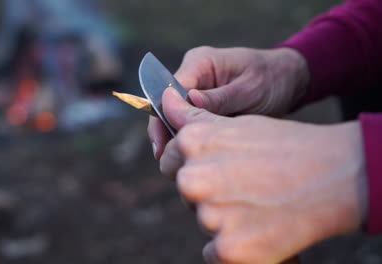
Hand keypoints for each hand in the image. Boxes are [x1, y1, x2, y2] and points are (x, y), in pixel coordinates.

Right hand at [148, 47, 309, 158]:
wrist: (288, 80)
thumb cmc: (272, 79)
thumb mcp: (249, 89)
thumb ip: (220, 98)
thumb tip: (190, 102)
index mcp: (200, 62)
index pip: (168, 90)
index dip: (162, 117)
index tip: (164, 145)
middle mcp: (193, 75)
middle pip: (165, 105)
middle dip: (165, 132)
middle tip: (167, 163)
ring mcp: (196, 90)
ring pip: (173, 117)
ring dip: (176, 138)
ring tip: (181, 164)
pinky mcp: (202, 105)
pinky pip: (188, 123)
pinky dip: (190, 139)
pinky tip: (194, 157)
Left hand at [160, 87, 366, 263]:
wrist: (333, 175)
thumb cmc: (284, 146)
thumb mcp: (235, 123)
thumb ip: (193, 118)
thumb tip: (165, 100)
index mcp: (193, 144)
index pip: (169, 162)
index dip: (194, 165)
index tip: (220, 167)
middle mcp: (194, 179)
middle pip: (186, 192)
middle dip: (207, 191)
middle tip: (245, 186)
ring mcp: (210, 215)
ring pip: (202, 221)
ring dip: (224, 218)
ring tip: (258, 204)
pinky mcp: (227, 248)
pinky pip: (213, 252)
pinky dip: (233, 246)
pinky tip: (258, 229)